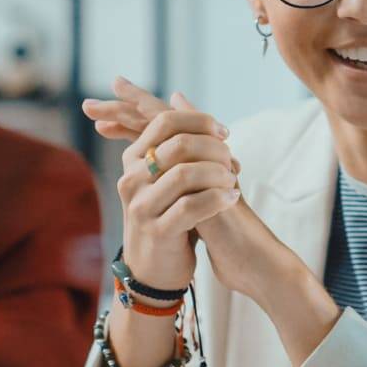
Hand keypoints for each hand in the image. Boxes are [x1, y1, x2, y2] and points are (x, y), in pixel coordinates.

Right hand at [82, 78, 240, 291]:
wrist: (154, 270)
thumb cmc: (166, 216)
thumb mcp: (166, 175)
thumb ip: (174, 140)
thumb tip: (179, 97)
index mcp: (132, 160)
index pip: (163, 121)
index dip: (198, 121)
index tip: (224, 132)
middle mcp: (131, 180)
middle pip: (177, 144)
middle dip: (213, 147)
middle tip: (234, 159)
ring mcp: (141, 206)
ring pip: (186, 174)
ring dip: (219, 173)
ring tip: (235, 180)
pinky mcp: (157, 231)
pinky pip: (192, 206)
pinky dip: (218, 198)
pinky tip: (233, 197)